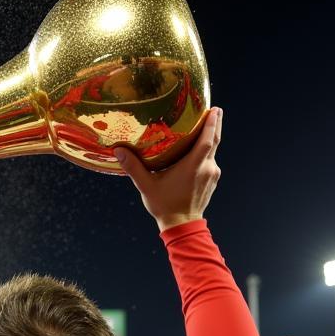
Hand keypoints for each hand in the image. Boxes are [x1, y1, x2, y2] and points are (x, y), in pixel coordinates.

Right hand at [114, 106, 222, 230]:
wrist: (182, 226)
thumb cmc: (165, 206)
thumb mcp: (147, 186)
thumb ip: (133, 167)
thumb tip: (119, 151)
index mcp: (194, 165)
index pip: (208, 139)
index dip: (212, 123)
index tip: (215, 109)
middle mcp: (207, 168)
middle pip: (215, 141)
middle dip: (216, 125)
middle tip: (215, 110)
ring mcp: (212, 175)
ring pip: (213, 152)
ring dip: (210, 139)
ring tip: (204, 127)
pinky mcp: (212, 182)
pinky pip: (211, 162)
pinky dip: (207, 154)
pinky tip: (198, 152)